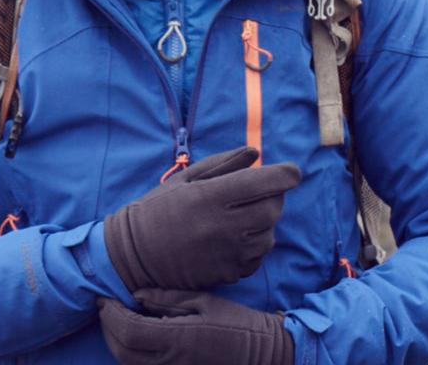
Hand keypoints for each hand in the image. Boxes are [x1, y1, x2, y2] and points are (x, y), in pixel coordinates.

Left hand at [99, 288, 293, 364]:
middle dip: (107, 328)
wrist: (261, 353)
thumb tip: (136, 294)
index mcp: (178, 338)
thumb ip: (167, 298)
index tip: (103, 298)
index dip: (110, 315)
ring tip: (115, 319)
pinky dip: (130, 354)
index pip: (129, 331)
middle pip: (123, 352)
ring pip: (129, 364)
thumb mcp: (203, 301)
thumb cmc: (235, 322)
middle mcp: (171, 362)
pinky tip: (134, 336)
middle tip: (105, 307)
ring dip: (116, 342)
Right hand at [103, 146, 300, 291]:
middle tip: (262, 190)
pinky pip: (257, 258)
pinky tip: (237, 237)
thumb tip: (255, 153)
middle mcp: (223, 226)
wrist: (134, 255)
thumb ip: (222, 164)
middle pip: (273, 209)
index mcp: (211, 197)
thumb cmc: (157, 209)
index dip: (285, 175)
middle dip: (275, 196)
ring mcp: (227, 254)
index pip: (263, 183)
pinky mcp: (227, 275)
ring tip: (245, 214)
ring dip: (265, 222)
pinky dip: (255, 245)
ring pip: (269, 236)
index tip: (293, 171)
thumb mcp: (185, 179)